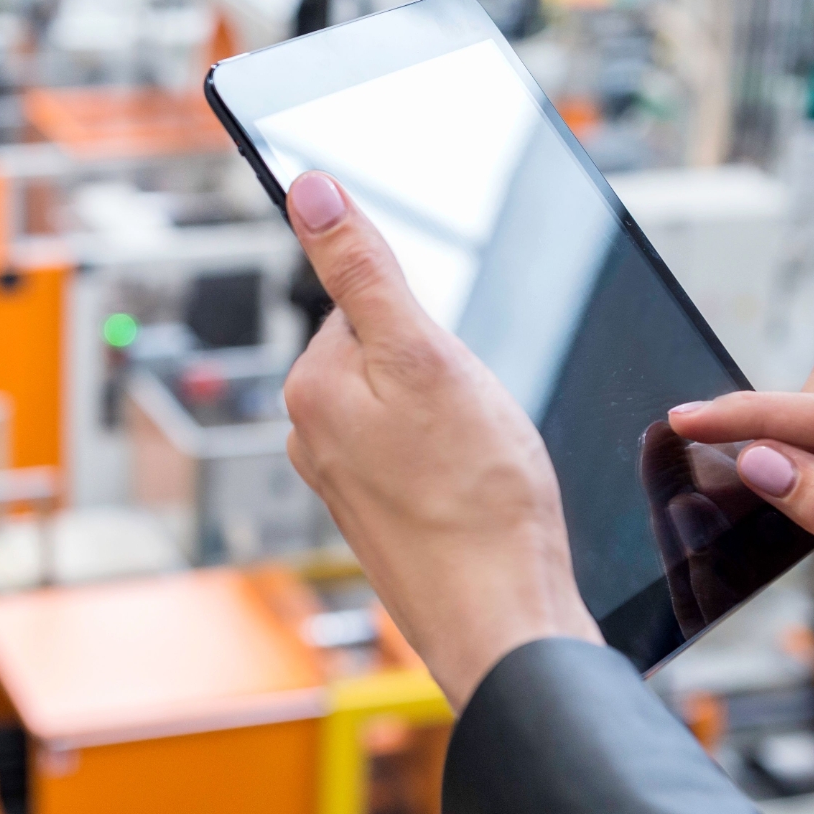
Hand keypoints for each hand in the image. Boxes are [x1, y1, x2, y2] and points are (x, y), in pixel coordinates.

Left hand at [280, 172, 601, 707]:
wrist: (504, 622)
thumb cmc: (477, 500)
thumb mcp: (425, 356)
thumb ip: (364, 270)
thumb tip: (309, 191)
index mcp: (310, 388)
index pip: (368, 302)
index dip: (428, 324)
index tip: (454, 369)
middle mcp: (312, 436)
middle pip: (391, 353)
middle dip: (443, 370)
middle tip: (476, 421)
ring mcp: (346, 483)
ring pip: (414, 407)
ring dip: (457, 419)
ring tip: (482, 463)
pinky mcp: (383, 518)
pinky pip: (426, 457)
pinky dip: (460, 464)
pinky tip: (481, 493)